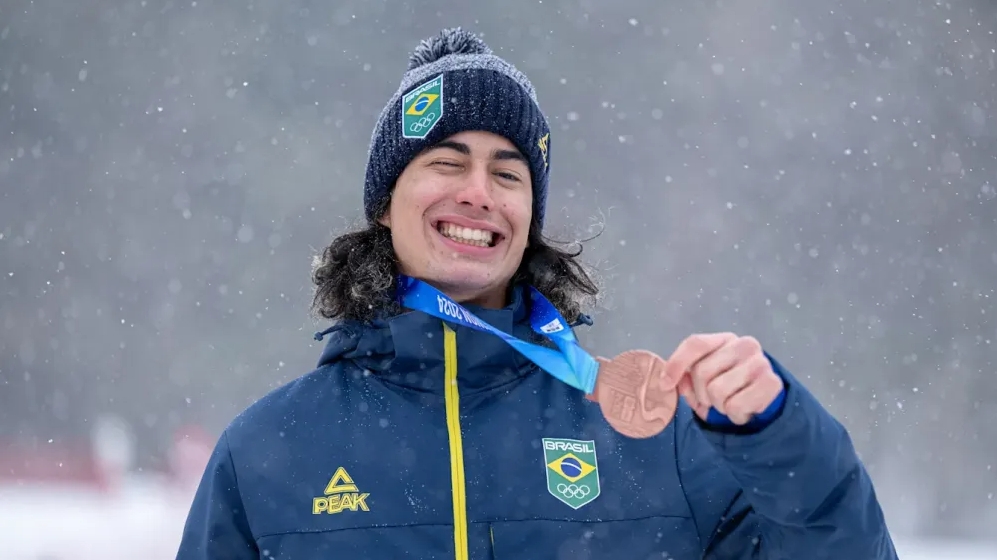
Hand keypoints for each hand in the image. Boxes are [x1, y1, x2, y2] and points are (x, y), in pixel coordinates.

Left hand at [662, 333, 783, 424]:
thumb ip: (686, 377)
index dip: (676, 364)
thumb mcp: (704, 381)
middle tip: (713, 400)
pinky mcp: (771, 383)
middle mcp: (744, 345)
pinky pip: (735, 405)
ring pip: (717, 391)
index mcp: (724, 340)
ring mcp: (760, 363)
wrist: (764, 404)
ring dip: (719, 406)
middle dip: (701, 394)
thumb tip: (671, 382)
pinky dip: (734, 415)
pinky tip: (744, 410)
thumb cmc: (730, 388)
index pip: (695, 343)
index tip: (665, 385)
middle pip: (702, 371)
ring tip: (730, 404)